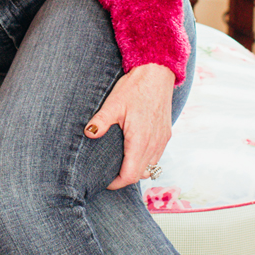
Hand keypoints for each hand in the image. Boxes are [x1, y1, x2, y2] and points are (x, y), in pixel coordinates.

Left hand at [85, 63, 174, 189]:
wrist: (158, 72)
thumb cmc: (135, 87)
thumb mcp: (114, 103)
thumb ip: (101, 121)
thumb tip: (88, 133)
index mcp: (140, 141)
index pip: (129, 175)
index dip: (116, 183)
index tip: (104, 180)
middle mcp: (154, 144)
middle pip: (140, 175)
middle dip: (124, 178)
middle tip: (108, 174)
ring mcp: (162, 140)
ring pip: (150, 167)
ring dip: (136, 170)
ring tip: (120, 164)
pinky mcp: (166, 134)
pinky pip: (157, 157)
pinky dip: (145, 161)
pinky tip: (134, 152)